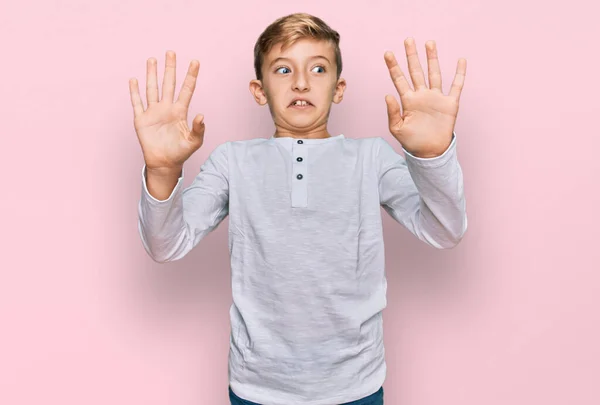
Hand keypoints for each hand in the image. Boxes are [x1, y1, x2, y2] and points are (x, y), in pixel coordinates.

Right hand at [129, 50, 205, 172]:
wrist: (165, 163)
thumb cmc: (181, 153)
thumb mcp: (194, 142)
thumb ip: (199, 129)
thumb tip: (201, 115)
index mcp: (180, 112)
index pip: (187, 90)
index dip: (191, 76)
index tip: (195, 61)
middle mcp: (167, 108)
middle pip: (169, 84)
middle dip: (170, 68)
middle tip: (171, 52)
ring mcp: (154, 112)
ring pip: (152, 89)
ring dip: (152, 74)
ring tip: (152, 59)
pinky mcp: (142, 120)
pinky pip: (137, 103)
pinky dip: (134, 92)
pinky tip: (134, 80)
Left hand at [384, 38, 465, 157]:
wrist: (429, 152)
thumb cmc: (412, 142)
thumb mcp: (397, 129)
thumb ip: (392, 112)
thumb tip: (387, 95)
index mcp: (408, 100)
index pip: (399, 79)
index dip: (393, 67)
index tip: (387, 53)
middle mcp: (421, 95)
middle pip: (416, 71)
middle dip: (412, 56)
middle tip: (408, 40)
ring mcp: (436, 98)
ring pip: (434, 73)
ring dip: (432, 58)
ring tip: (429, 42)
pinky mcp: (450, 103)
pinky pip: (456, 86)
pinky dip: (459, 73)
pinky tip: (460, 60)